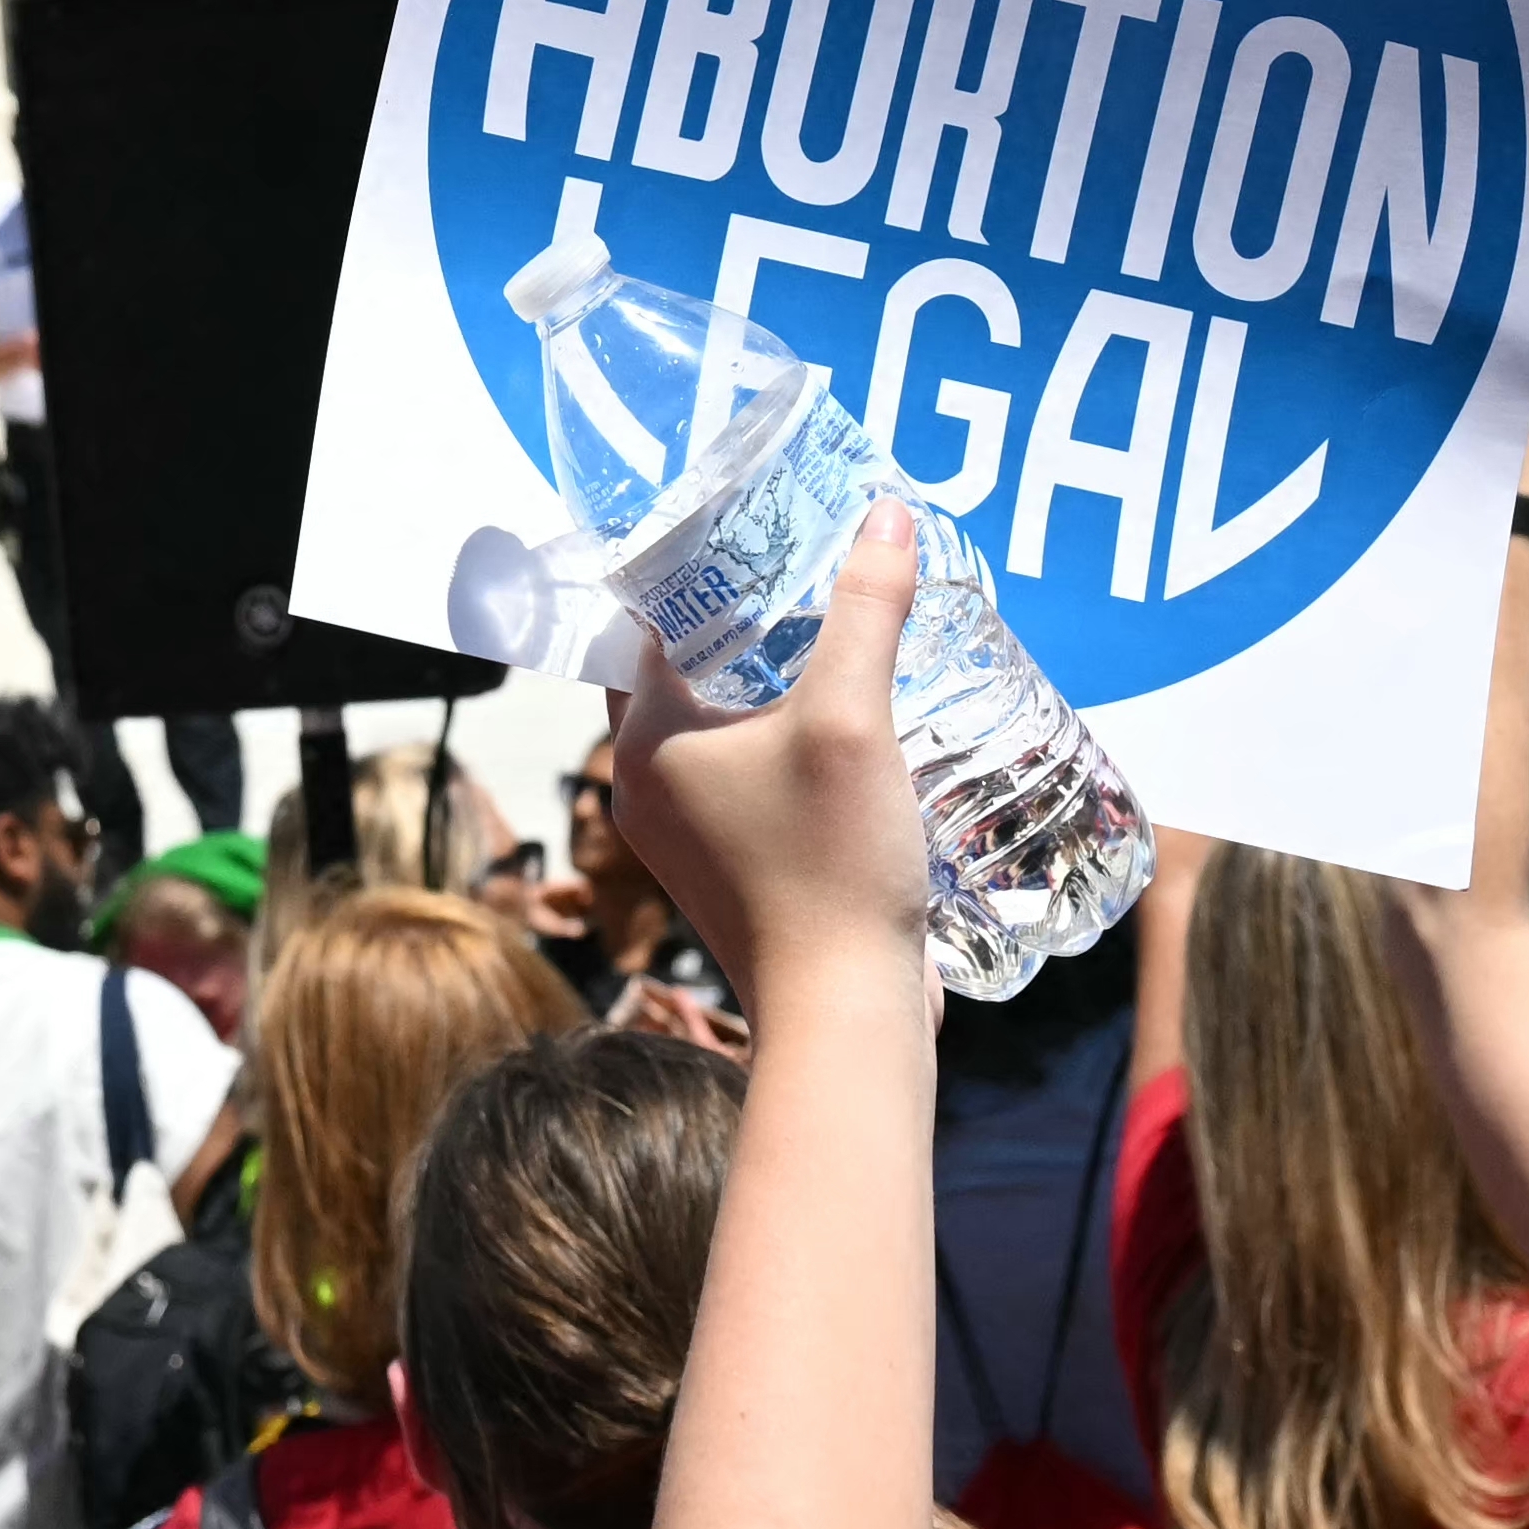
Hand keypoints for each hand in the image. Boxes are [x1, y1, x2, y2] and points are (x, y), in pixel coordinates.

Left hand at [609, 504, 933, 1009]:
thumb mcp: (851, 719)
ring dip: (764, 686)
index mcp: (643, 741)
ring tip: (830, 634)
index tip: (752, 527)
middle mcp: (644, 786)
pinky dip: (779, 742)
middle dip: (739, 624)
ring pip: (714, 728)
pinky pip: (742, 779)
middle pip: (680, 673)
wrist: (845, 1015)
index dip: (695, 570)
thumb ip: (867, 611)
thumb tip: (885, 513)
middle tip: (803, 569)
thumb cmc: (830, 865)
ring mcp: (687, 836)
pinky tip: (844, 725)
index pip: (644, 623)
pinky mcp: (732, 872)